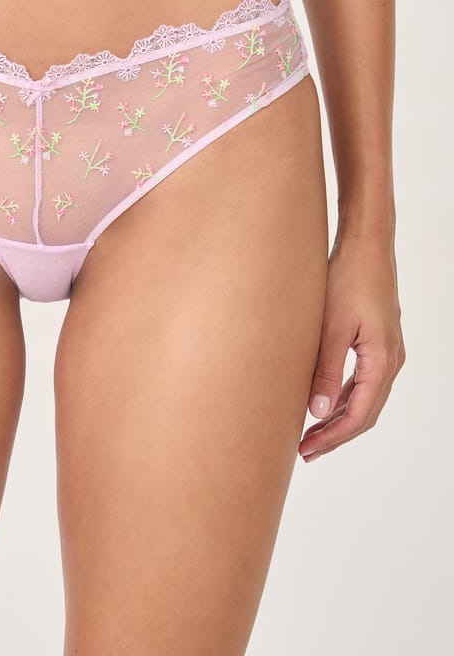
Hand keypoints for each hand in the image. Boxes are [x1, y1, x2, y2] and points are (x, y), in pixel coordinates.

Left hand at [299, 228, 404, 461]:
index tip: (307, 451)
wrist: (366, 245)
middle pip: (364, 412)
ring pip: (364, 397)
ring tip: (310, 432)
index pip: (359, 415)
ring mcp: (386, 351)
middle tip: (305, 451)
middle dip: (335, 434)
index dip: (333, 438)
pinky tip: (324, 400)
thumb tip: (317, 412)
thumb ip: (325, 370)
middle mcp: (391, 360)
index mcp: (382, 361)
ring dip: (339, 416)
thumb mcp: (332, 327)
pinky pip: (363, 380)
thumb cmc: (349, 279)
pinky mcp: (377, 340)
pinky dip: (344, 395)